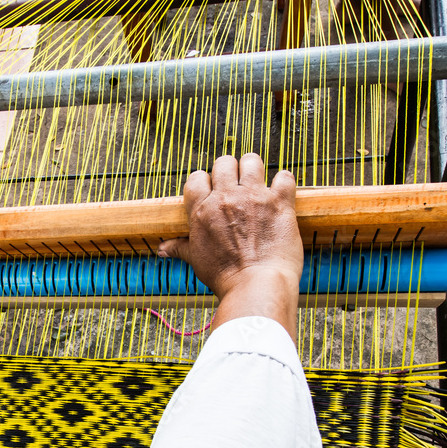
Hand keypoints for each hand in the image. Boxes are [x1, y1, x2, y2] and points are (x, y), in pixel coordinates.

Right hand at [159, 154, 302, 337]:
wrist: (255, 286)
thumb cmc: (224, 277)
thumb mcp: (197, 261)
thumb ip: (180, 247)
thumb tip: (162, 249)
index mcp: (203, 210)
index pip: (197, 177)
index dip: (204, 182)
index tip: (211, 192)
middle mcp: (226, 198)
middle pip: (224, 163)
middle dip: (230, 170)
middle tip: (236, 185)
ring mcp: (254, 197)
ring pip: (252, 161)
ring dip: (254, 168)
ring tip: (257, 181)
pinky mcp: (279, 202)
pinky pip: (284, 177)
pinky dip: (284, 182)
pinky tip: (281, 192)